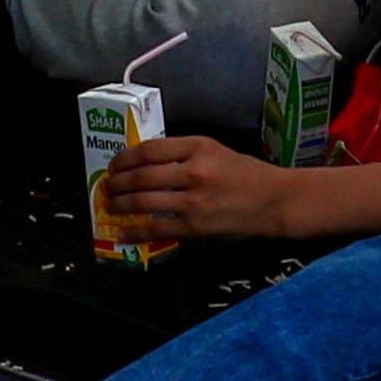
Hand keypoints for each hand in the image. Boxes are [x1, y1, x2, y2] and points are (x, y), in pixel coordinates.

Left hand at [102, 133, 302, 243]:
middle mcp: (193, 171)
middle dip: (116, 183)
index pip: (149, 150)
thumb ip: (184, 155)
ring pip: (143, 202)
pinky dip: (135, 232)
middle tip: (105, 187)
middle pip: (141, 176)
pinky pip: (156, 229)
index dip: (125, 158)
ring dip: (120, 205)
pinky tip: (123, 233)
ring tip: (110, 207)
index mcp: (198, 147)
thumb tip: (147, 165)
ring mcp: (193, 201)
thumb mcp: (216, 151)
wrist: (275, 201)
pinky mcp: (195, 227)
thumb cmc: (247, 174)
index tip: (114, 164)